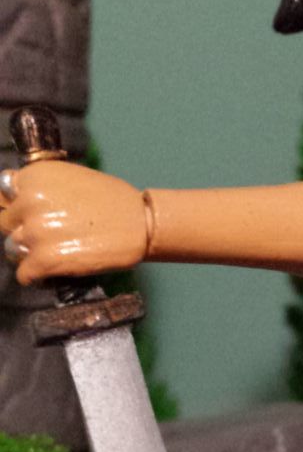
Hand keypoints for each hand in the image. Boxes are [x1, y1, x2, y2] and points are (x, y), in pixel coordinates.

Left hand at [0, 161, 148, 284]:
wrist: (140, 223)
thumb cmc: (111, 199)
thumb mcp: (70, 176)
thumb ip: (39, 185)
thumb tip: (11, 196)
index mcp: (34, 177)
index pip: (2, 193)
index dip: (15, 205)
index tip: (26, 214)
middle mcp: (29, 201)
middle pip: (5, 223)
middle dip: (20, 229)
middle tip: (46, 234)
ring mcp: (35, 232)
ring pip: (12, 249)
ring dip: (29, 253)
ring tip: (53, 252)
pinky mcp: (45, 260)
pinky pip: (24, 274)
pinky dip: (36, 275)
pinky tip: (53, 269)